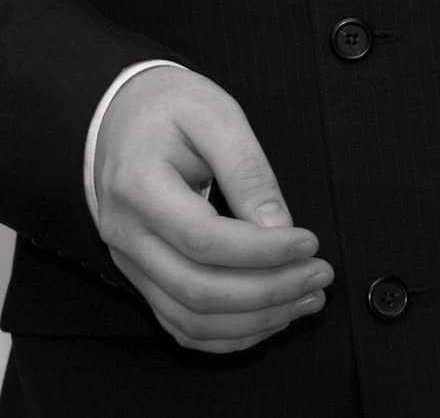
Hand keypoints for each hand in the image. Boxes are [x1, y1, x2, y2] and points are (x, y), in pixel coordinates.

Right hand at [94, 66, 331, 353]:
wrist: (119, 115)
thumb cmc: (168, 107)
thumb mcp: (215, 115)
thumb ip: (248, 171)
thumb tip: (280, 229)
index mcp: (138, 186)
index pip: (203, 240)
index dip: (262, 252)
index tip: (310, 242)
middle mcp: (126, 233)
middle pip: (197, 289)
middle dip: (269, 291)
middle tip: (320, 274)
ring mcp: (129, 261)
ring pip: (190, 317)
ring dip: (256, 319)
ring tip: (308, 298)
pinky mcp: (142, 275)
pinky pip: (181, 323)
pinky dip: (230, 333)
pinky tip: (272, 316)